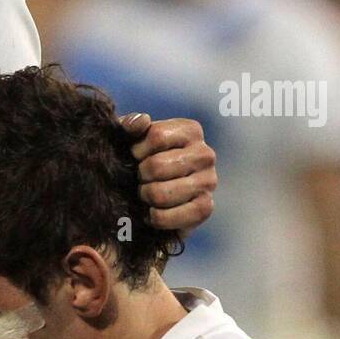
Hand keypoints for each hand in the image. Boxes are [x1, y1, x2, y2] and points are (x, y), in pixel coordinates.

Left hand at [119, 112, 216, 234]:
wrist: (152, 197)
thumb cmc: (140, 161)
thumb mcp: (131, 139)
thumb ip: (130, 126)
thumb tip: (141, 121)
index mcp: (190, 131)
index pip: (157, 136)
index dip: (136, 150)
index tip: (134, 157)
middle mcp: (205, 154)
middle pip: (157, 166)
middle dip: (139, 177)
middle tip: (140, 180)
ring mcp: (209, 182)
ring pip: (160, 194)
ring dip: (145, 197)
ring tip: (146, 195)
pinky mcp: (205, 208)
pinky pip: (166, 216)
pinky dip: (152, 217)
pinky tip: (151, 212)